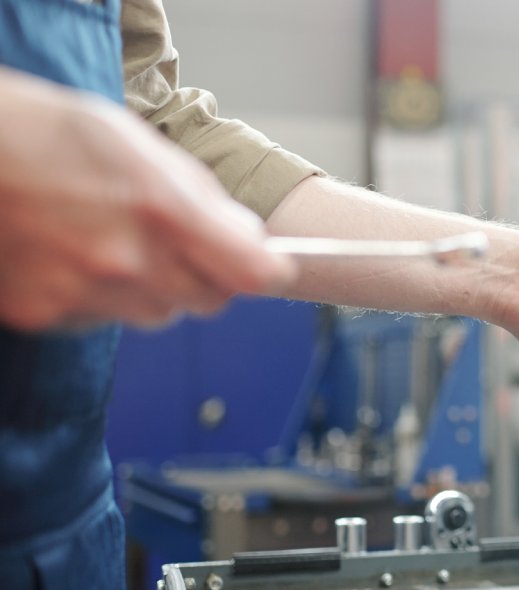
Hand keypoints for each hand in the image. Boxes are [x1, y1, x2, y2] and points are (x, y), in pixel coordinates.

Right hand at [0, 68, 294, 330]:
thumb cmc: (43, 133)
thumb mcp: (133, 142)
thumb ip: (199, 195)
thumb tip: (249, 236)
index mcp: (159, 208)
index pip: (251, 272)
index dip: (264, 269)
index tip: (268, 264)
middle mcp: (125, 260)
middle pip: (207, 300)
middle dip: (205, 275)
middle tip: (179, 242)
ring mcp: (83, 292)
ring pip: (156, 313)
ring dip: (154, 288)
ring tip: (115, 241)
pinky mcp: (44, 313)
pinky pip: (103, 319)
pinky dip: (101, 296)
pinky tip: (75, 255)